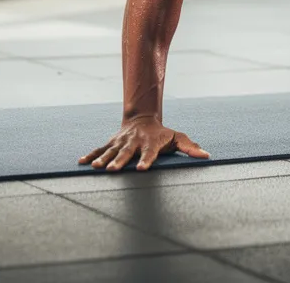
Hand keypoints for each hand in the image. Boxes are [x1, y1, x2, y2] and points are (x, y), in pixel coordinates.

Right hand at [78, 116, 210, 171]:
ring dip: (103, 159)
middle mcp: (134, 142)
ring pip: (110, 151)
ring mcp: (121, 142)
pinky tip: (81, 162)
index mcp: (150, 143)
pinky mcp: (111, 143)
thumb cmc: (162, 134)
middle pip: (126, 153)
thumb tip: (207, 155)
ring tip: (95, 167)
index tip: (141, 169)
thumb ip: (190, 147)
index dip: (145, 161)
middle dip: (119, 162)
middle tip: (113, 170)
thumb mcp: (177, 138)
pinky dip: (90, 155)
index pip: (149, 153)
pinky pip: (99, 149)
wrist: (142, 119)